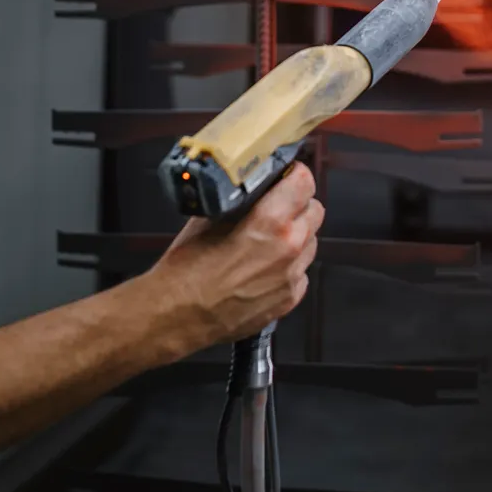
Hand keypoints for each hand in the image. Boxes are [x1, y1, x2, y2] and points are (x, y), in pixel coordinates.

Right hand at [146, 164, 322, 350]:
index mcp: (270, 222)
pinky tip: (263, 268)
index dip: (295, 176)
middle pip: (314, 211)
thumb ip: (242, 200)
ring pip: (310, 242)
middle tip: (278, 206)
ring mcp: (291, 276)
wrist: (177, 315)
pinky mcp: (289, 300)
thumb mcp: (210, 217)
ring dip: (296, 236)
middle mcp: (288, 248)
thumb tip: (255, 189)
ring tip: (267, 241)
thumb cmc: (187, 270)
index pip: (305, 182)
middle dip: (298, 205)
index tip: (287, 177)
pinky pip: (300, 272)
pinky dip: (288, 266)